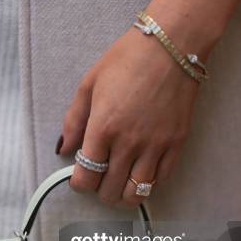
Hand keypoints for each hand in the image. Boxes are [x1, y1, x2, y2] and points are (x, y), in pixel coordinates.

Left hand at [57, 26, 199, 207]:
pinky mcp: (176, 143)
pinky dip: (148, 182)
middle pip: (109, 192)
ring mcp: (155, 146)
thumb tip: (64, 149)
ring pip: (137, 194)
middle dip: (100, 190)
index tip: (80, 176)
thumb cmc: (127, 60)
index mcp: (102, 128)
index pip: (85, 178)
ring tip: (120, 181)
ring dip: (123, 194)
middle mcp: (129, 143)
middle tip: (100, 177)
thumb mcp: (88, 85)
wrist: (171, 46)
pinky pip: (162, 179)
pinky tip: (141, 171)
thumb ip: (73, 121)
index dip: (79, 183)